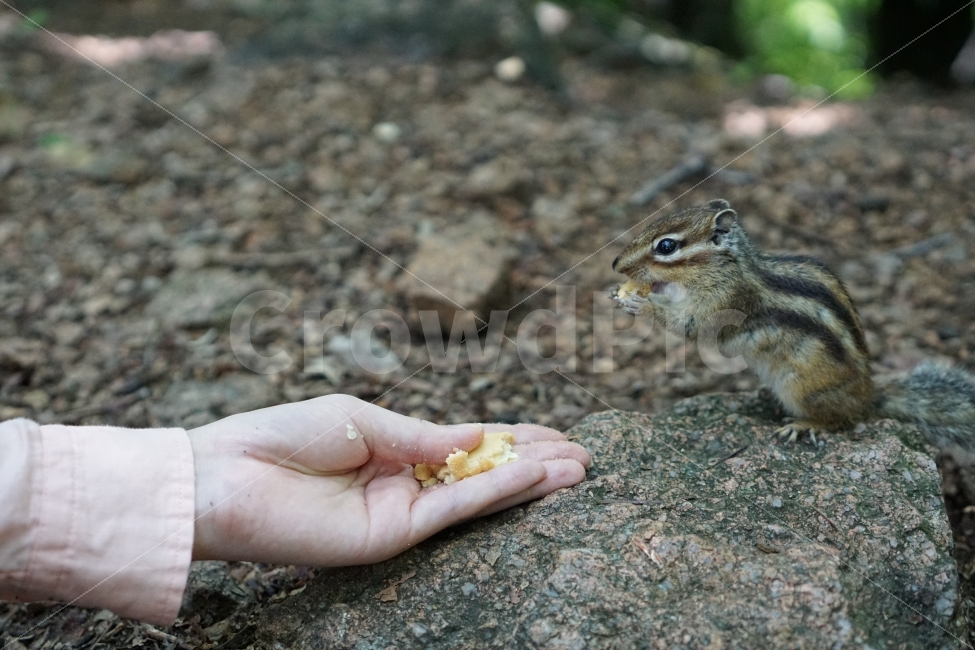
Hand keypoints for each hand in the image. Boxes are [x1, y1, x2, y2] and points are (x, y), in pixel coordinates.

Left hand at [188, 395, 590, 565]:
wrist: (229, 476)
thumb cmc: (286, 437)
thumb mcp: (364, 420)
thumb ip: (423, 435)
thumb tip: (478, 436)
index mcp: (396, 451)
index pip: (467, 446)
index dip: (511, 440)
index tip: (555, 434)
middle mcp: (406, 485)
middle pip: (483, 474)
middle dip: (533, 464)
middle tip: (584, 455)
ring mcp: (402, 514)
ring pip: (479, 497)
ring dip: (529, 482)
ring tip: (577, 468)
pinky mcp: (392, 537)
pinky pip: (455, 510)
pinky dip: (495, 493)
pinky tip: (533, 478)